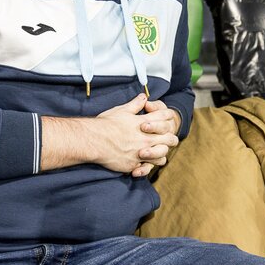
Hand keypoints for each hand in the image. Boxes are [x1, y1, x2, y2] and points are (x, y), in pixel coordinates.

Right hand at [40, 94, 179, 176]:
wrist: (93, 141)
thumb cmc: (106, 124)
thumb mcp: (122, 110)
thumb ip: (135, 104)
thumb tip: (144, 97)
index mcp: (145, 123)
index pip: (165, 117)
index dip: (168, 116)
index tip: (167, 117)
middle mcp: (146, 138)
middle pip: (170, 138)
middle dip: (171, 137)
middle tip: (168, 138)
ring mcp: (141, 152)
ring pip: (162, 154)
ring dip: (162, 153)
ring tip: (158, 151)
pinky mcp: (134, 164)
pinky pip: (148, 167)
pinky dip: (149, 165)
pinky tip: (146, 162)